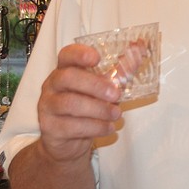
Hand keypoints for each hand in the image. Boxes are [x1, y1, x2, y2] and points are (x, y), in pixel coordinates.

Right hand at [37, 44, 121, 163]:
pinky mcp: (50, 128)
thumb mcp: (105, 86)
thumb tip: (140, 48)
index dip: (79, 54)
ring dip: (99, 109)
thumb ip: (120, 69)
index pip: (66, 55)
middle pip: (68, 78)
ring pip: (70, 103)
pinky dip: (95, 127)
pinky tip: (108, 128)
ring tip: (117, 114)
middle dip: (95, 85)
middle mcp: (52, 85)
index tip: (96, 58)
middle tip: (116, 94)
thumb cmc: (88, 105)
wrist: (68, 140)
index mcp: (65, 69)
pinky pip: (71, 126)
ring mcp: (48, 106)